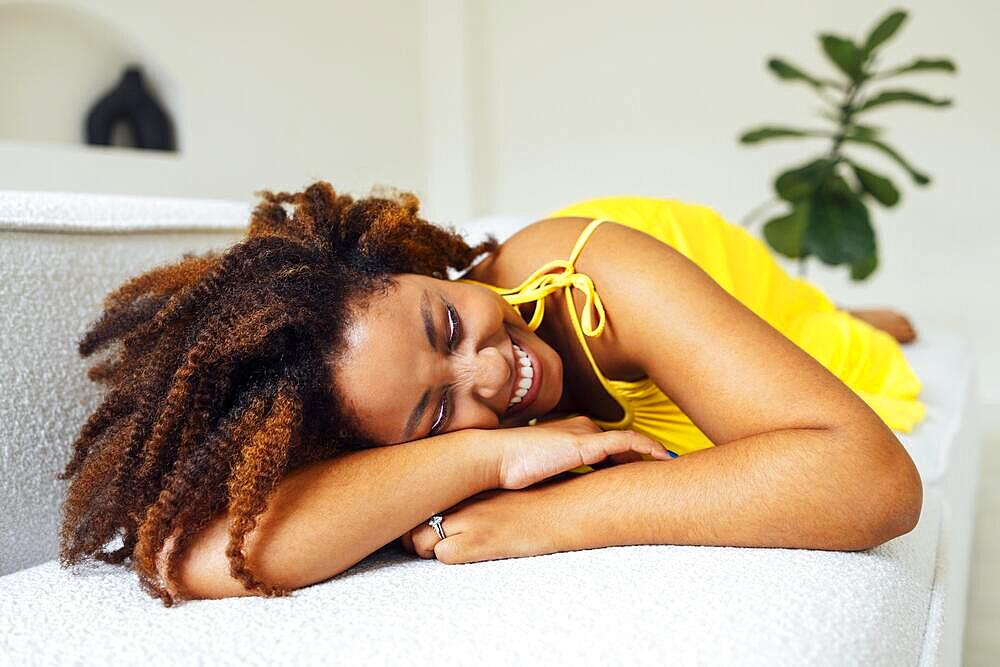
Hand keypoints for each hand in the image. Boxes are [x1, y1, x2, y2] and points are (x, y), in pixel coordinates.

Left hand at [398, 484, 565, 563]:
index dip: (417, 512)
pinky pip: (442, 554)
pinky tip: (463, 554)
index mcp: (467, 483)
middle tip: (423, 541)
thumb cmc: (540, 498)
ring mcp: (468, 520)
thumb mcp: (503, 487)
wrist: (564, 507)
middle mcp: (462, 499)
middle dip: (411, 534)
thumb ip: (479, 492)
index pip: (424, 495)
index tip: (419, 519)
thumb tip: (462, 502)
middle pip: (413, 518)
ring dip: (425, 548)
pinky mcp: (479, 541)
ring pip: (419, 539)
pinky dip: (447, 557)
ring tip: (442, 550)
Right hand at [490, 415, 671, 489]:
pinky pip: (627, 441)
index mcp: (568, 434)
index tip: (639, 468)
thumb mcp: (539, 473)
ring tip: (670, 463)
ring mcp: (584, 433)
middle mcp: (580, 428)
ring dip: (649, 451)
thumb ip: (556, 478)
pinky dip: (647, 446)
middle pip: (620, 442)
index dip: (625, 456)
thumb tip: (568, 498)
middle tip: (662, 467)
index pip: (604, 444)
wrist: (495, 458)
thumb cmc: (510, 469)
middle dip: (641, 454)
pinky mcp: (587, 442)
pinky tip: (663, 456)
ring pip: (627, 441)